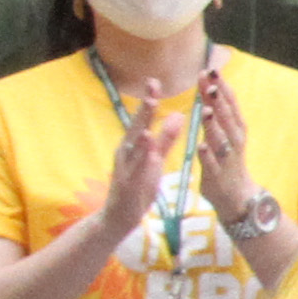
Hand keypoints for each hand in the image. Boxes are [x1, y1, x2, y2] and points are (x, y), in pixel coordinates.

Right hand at [97, 96, 182, 241]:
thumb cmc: (138, 186)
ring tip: (151, 110)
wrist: (119, 217)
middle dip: (144, 109)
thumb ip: (166, 140)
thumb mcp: (155, 160)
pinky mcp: (127, 184)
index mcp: (133, 146)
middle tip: (152, 89)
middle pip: (135, 127)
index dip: (148, 101)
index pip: (142, 120)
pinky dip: (142, 158)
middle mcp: (126, 153)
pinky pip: (136, 170)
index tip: (155, 81)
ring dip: (142, 129)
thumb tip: (178, 115)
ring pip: (134, 147)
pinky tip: (150, 149)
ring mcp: (125, 168)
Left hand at [194, 67, 257, 211]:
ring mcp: (227, 158)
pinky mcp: (217, 175)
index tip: (210, 69)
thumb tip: (212, 86)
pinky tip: (201, 145)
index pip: (229, 104)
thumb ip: (219, 112)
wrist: (237, 197)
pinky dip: (207, 155)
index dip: (220, 87)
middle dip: (218, 99)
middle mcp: (234, 141)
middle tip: (210, 81)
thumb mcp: (227, 134)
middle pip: (226, 117)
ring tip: (207, 109)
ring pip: (221, 139)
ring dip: (214, 124)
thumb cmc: (228, 161)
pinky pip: (212, 164)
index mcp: (236, 129)